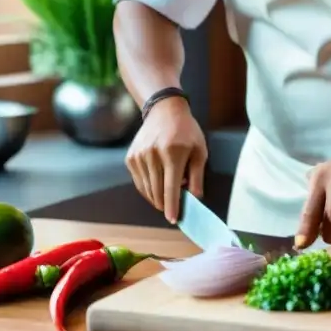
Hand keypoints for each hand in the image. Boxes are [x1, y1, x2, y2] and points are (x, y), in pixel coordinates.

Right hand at [126, 97, 207, 223]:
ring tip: (168, 192)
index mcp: (173, 153)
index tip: (173, 220)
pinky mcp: (130, 158)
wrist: (164, 111)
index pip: (171, 188)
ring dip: (157, 197)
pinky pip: (139, 182)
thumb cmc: (187, 132)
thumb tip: (195, 199)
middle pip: (157, 191)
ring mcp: (139, 156)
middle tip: (175, 205)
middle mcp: (153, 155)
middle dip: (166, 204)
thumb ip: (197, 176)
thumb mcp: (199, 151)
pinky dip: (148, 189)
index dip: (172, 207)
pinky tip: (157, 185)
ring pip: (147, 189)